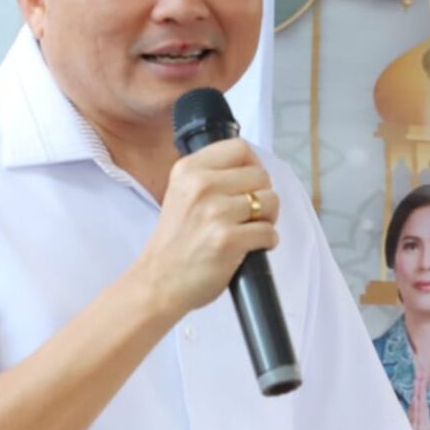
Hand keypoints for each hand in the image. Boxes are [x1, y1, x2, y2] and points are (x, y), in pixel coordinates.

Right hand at [134, 138, 279, 320]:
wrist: (158, 281)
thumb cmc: (175, 242)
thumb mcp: (181, 194)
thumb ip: (211, 177)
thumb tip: (252, 169)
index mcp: (189, 169)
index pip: (240, 148)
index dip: (253, 167)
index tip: (248, 185)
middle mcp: (201, 185)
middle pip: (261, 175)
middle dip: (263, 196)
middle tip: (249, 215)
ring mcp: (215, 212)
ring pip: (271, 202)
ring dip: (268, 219)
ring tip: (249, 230)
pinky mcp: (228, 239)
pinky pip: (270, 233)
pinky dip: (267, 243)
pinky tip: (248, 248)